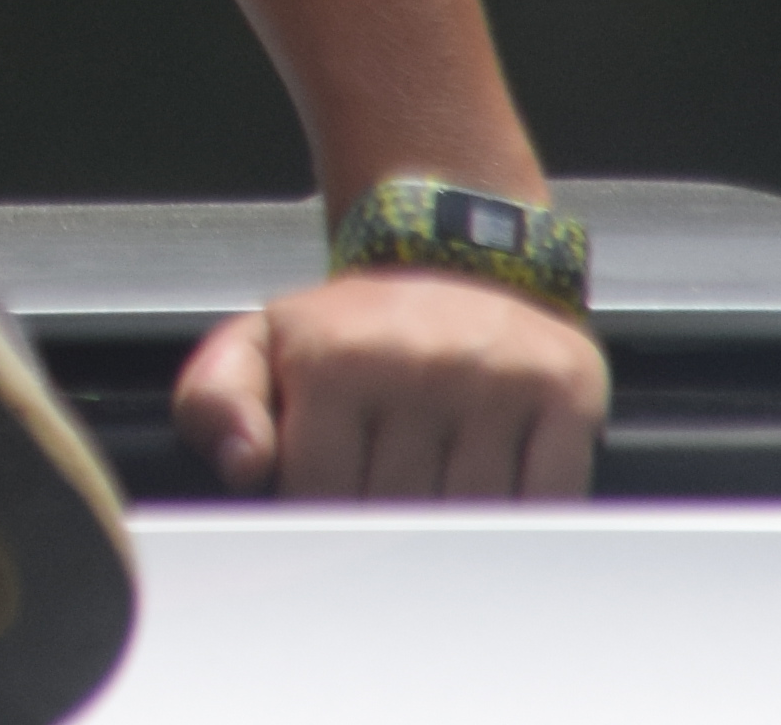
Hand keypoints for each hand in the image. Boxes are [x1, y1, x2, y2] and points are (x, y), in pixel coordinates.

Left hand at [178, 267, 601, 499]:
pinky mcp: (564, 390)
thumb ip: (215, 403)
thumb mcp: (259, 344)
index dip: (320, 516)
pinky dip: (524, 518)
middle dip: (385, 528)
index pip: (322, 496)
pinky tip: (495, 493)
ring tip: (435, 494)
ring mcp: (496, 379)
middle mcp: (418, 364)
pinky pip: (549, 500)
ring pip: (472, 518)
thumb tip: (242, 466)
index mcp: (334, 359)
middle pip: (397, 514)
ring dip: (454, 529)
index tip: (328, 504)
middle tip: (384, 505)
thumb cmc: (352, 323)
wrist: (453, 250)